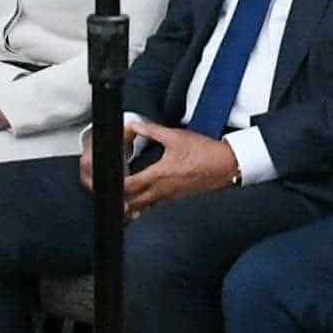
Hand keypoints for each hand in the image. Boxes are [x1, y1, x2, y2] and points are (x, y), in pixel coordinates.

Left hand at [107, 120, 233, 216]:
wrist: (226, 166)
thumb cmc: (205, 152)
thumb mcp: (176, 136)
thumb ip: (152, 131)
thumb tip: (136, 125)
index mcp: (160, 174)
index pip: (130, 185)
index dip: (115, 186)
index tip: (106, 181)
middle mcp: (163, 189)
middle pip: (132, 202)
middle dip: (118, 200)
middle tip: (107, 194)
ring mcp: (169, 196)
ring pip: (142, 207)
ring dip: (129, 205)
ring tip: (117, 201)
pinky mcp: (176, 198)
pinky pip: (154, 205)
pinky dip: (142, 205)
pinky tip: (138, 200)